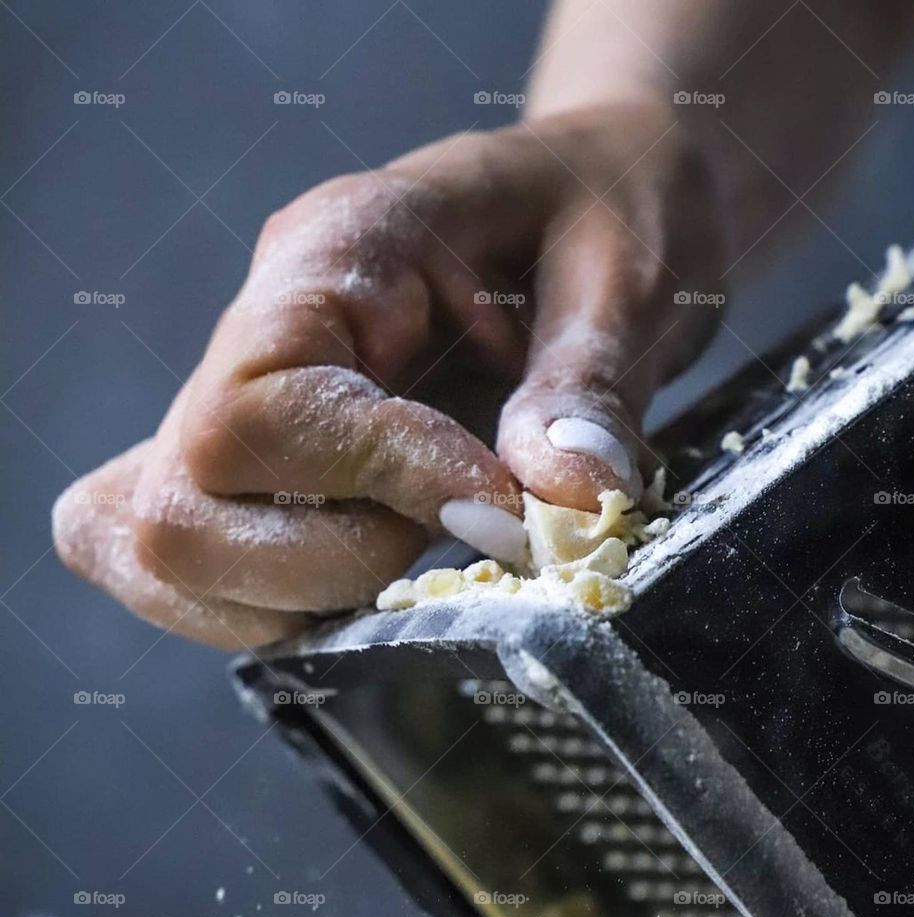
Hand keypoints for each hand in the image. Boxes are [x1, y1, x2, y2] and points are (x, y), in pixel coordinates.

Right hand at [54, 98, 726, 647]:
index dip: (375, 482)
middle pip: (179, 507)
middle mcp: (255, 334)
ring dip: (303, 596)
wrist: (588, 193)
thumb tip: (565, 505)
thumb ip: (585, 386)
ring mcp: (236, 404)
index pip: (264, 410)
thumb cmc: (604, 207)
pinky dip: (267, 606)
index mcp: (331, 255)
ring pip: (167, 551)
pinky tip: (364, 573)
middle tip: (459, 527)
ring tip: (418, 544)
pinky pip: (182, 564)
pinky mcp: (248, 467)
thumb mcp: (625, 274)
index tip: (500, 509)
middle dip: (334, 562)